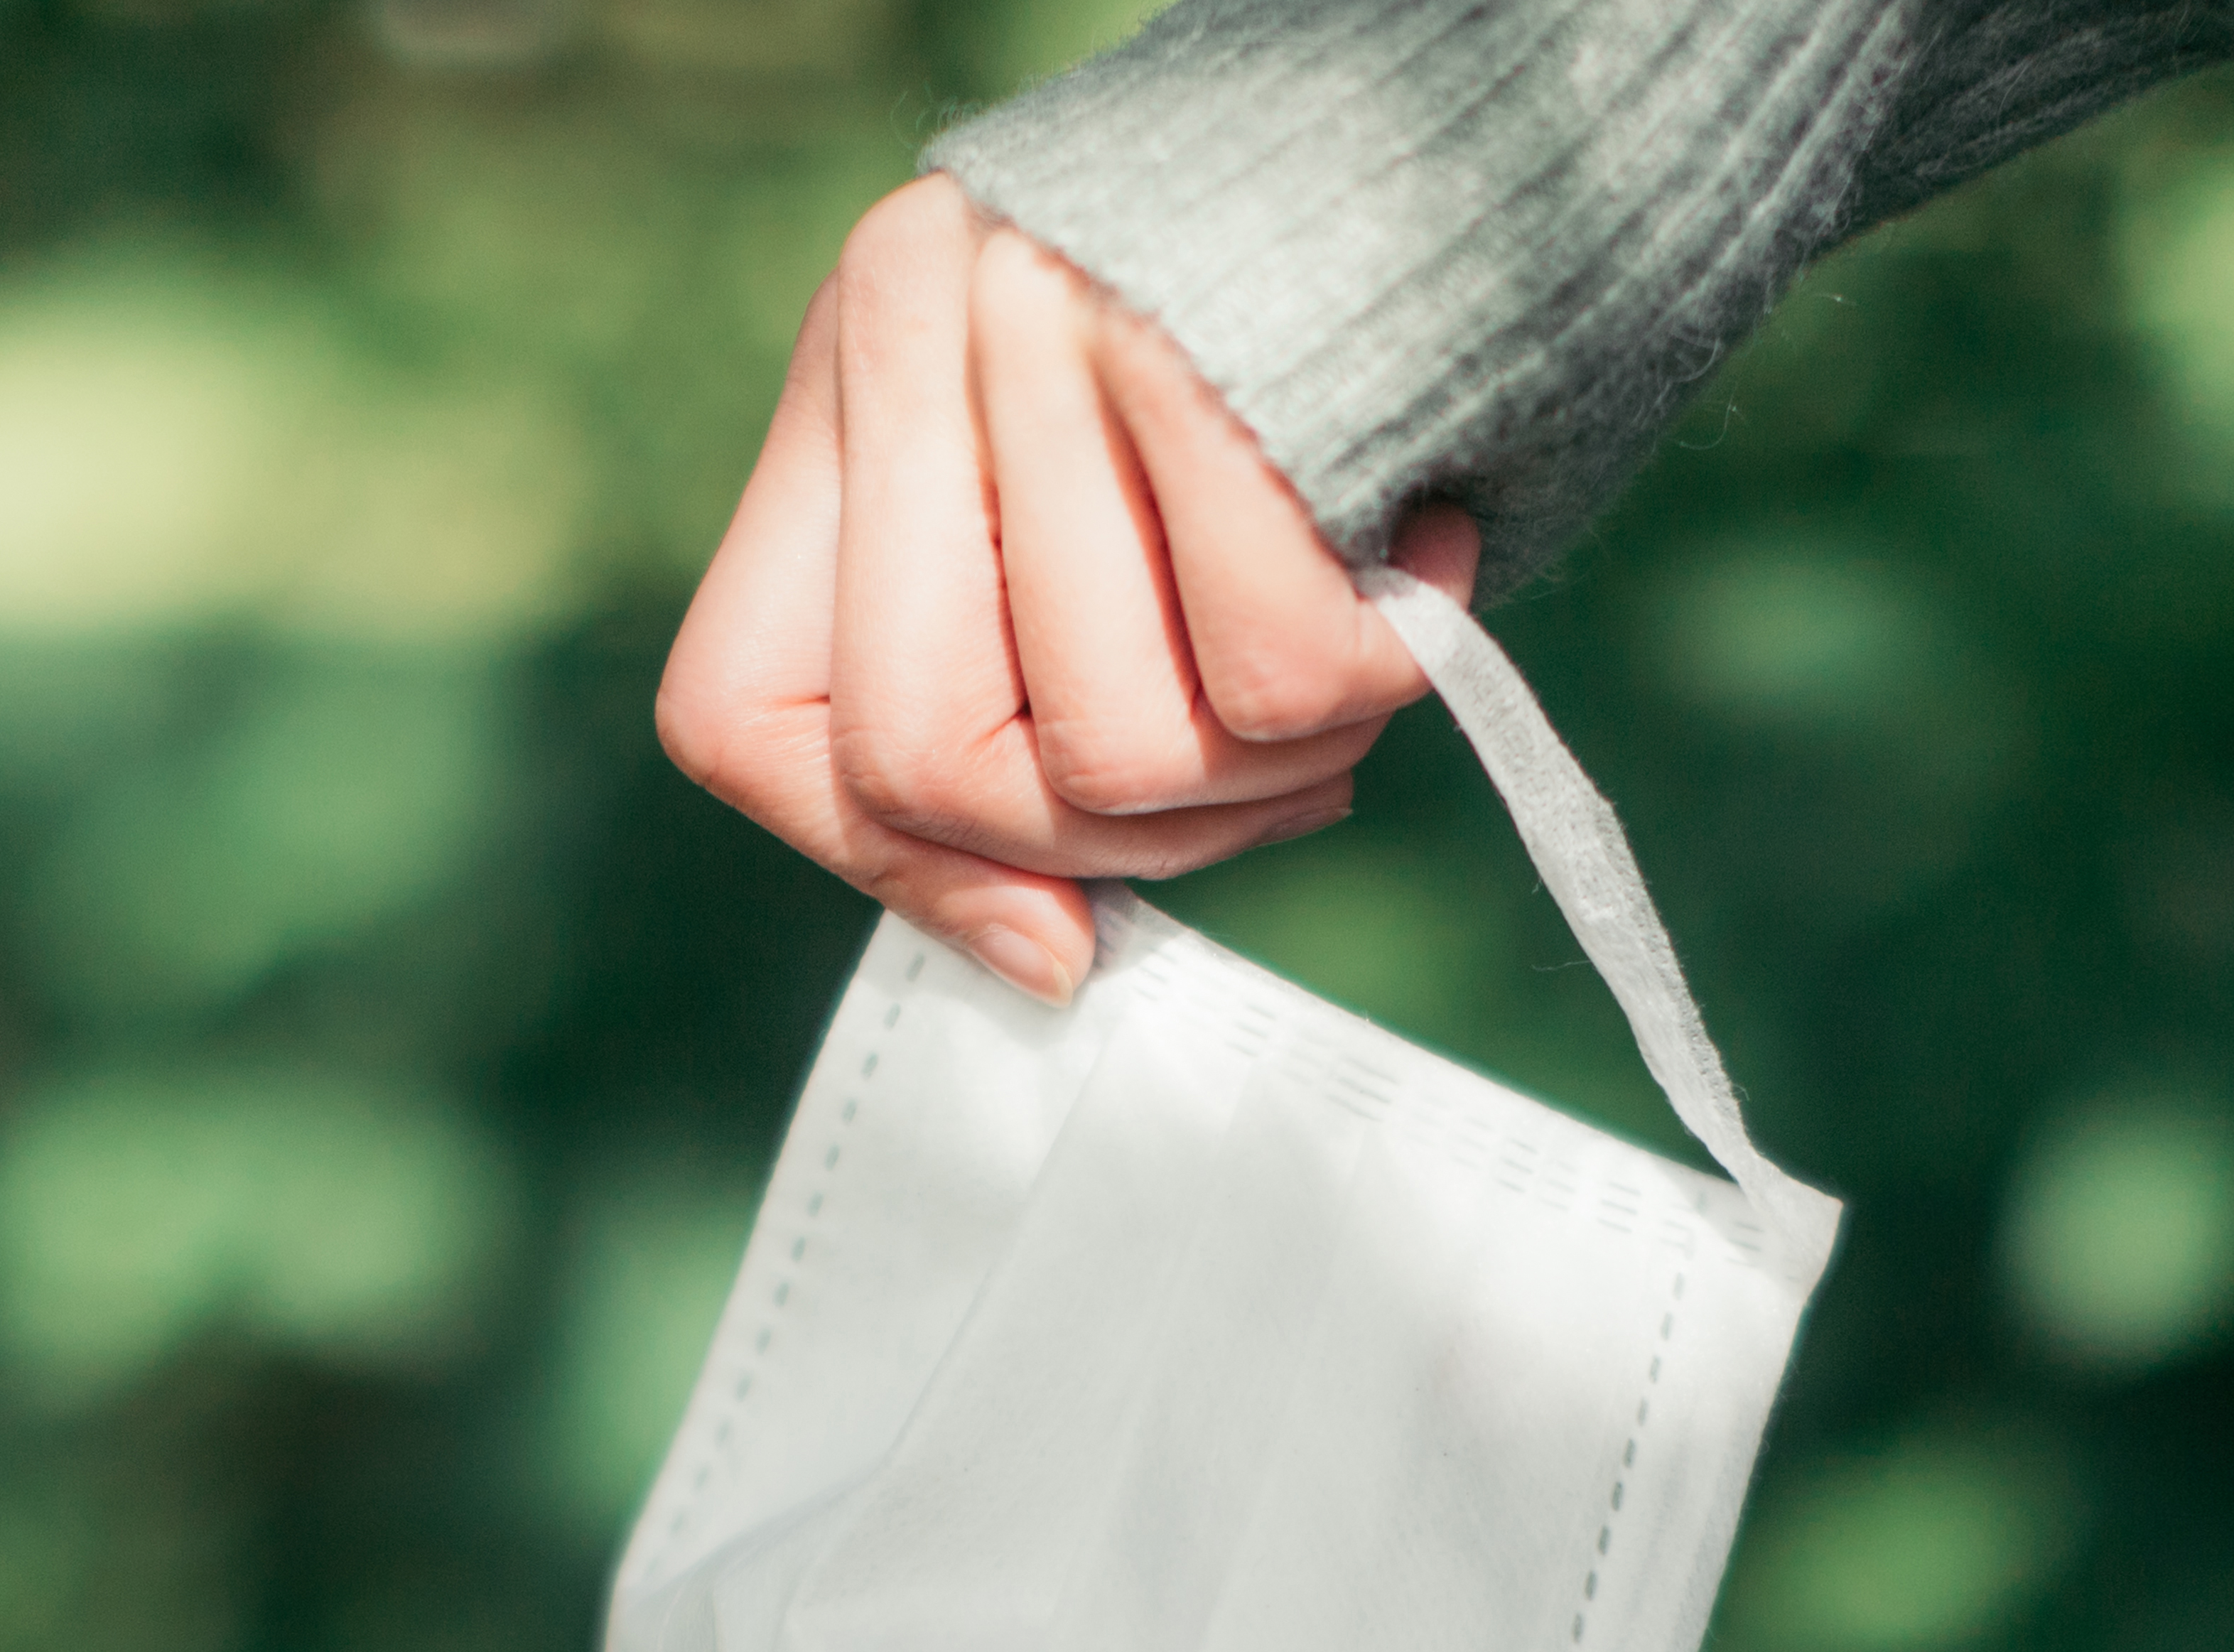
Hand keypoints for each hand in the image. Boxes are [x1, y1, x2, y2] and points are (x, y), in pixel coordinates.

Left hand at [656, 174, 1483, 1004]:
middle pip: (933, 768)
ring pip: (1117, 751)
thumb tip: (1042, 961)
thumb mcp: (1108, 514)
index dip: (895, 870)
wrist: (1492, 109)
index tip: (1054, 925)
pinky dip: (1384, 662)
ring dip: (1280, 758)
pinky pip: (1277, 678)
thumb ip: (1017, 719)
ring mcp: (1039, 313)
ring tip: (1361, 623)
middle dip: (1129, 834)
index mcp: (855, 371)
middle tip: (1271, 752)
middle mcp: (912, 314)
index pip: (741, 716)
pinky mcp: (1197, 346)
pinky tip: (1425, 549)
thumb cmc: (1308, 338)